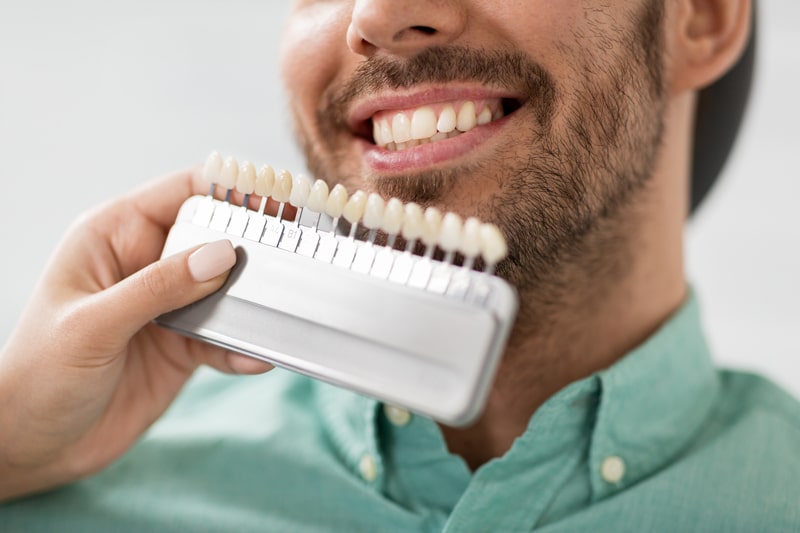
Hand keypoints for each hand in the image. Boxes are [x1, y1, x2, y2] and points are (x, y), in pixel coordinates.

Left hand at [0, 169, 271, 500]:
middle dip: (253, 247)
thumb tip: (222, 255)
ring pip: (228, 289)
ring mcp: (169, 305)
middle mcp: (147, 264)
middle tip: (294, 256)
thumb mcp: (94, 326)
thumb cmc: (38, 375)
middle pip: (215, 237)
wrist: (34, 445)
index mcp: (115, 237)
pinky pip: (225, 337)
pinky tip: (256, 358)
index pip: (183, 193)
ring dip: (254, 302)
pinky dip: (243, 346)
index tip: (277, 197)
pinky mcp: (184, 345)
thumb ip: (159, 288)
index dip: (231, 190)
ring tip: (280, 311)